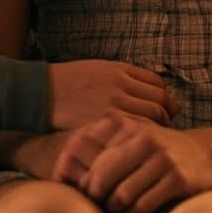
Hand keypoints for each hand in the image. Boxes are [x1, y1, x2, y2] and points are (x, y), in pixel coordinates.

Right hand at [46, 60, 178, 129]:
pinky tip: (140, 143)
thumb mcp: (97, 69)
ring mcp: (115, 101)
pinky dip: (145, 134)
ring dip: (160, 127)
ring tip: (155, 138)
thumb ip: (120, 78)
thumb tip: (142, 91)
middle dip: (168, 114)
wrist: (43, 91)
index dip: (164, 97)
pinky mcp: (108, 119)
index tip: (165, 108)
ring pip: (154, 114)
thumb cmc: (67, 82)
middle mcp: (121, 83)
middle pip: (160, 99)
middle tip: (167, 126)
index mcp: (120, 69)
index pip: (157, 82)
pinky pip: (138, 127)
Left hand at [51, 113, 211, 212]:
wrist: (209, 156)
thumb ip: (108, 142)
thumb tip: (66, 162)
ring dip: (113, 212)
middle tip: (94, 209)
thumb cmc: (161, 150)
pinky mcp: (177, 180)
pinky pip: (143, 206)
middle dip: (95, 198)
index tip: (79, 193)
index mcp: (129, 126)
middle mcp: (145, 140)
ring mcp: (162, 159)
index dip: (82, 178)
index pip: (93, 155)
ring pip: (122, 195)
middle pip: (103, 177)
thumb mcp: (136, 135)